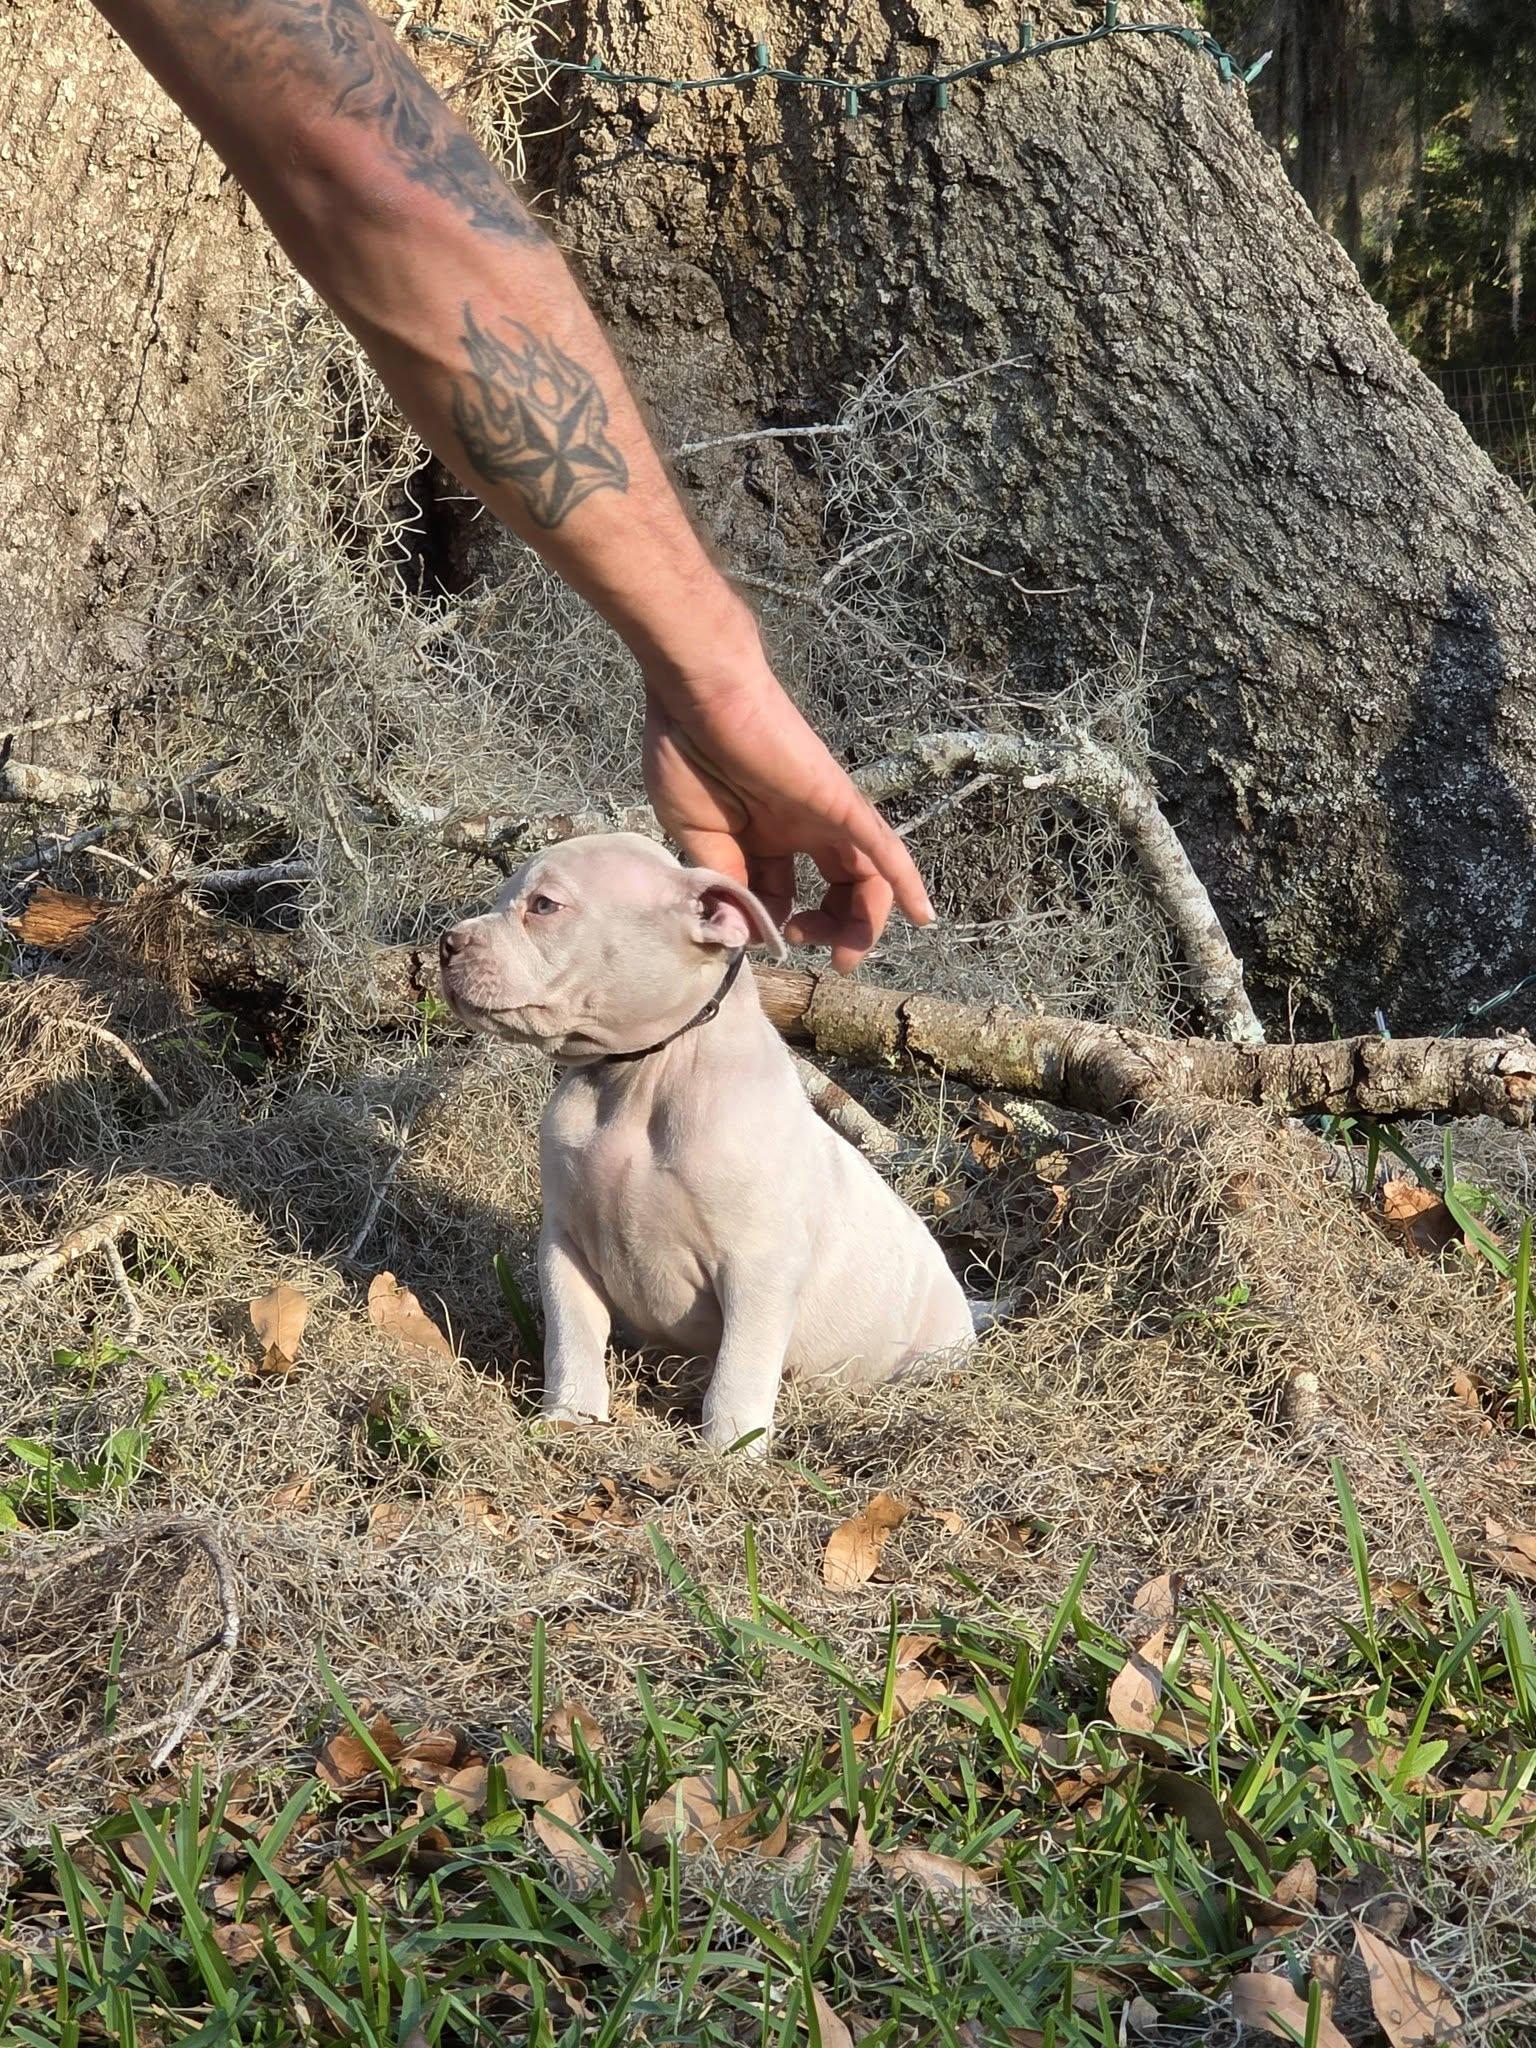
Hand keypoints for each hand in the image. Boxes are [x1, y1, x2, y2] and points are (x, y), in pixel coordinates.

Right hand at [642, 642, 933, 972]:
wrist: (698, 695)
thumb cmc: (688, 754)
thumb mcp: (700, 837)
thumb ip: (725, 881)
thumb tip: (741, 932)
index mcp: (765, 838)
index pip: (784, 895)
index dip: (774, 925)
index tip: (751, 933)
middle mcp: (802, 830)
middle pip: (838, 890)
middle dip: (832, 931)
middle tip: (815, 952)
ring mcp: (824, 816)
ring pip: (865, 878)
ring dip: (863, 922)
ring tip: (847, 954)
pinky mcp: (838, 803)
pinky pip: (881, 846)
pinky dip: (905, 880)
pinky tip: (923, 914)